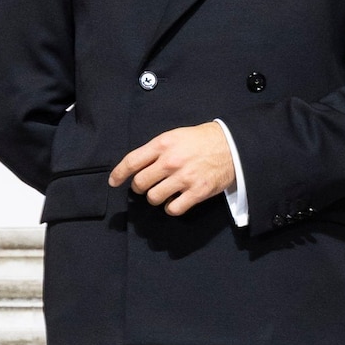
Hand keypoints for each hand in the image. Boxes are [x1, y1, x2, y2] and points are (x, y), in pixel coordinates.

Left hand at [110, 122, 238, 217]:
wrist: (231, 146)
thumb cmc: (201, 140)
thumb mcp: (175, 136)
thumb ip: (155, 150)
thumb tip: (137, 166)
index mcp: (163, 144)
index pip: (132, 162)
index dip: (119, 174)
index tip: (114, 181)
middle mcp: (171, 161)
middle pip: (140, 184)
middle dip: (139, 187)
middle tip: (146, 186)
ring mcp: (184, 178)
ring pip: (154, 198)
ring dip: (155, 198)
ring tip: (163, 192)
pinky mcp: (197, 192)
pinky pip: (173, 208)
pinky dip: (170, 208)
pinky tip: (174, 201)